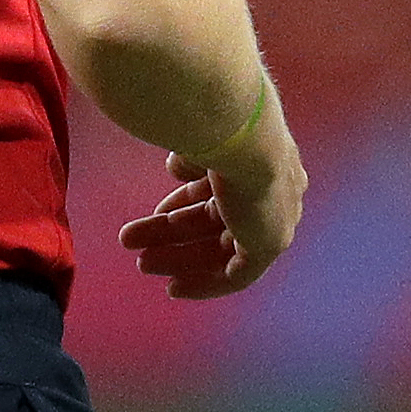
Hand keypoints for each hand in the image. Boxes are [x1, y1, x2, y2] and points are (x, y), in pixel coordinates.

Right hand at [119, 105, 306, 298]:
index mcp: (258, 161)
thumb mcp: (198, 140)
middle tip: (136, 243)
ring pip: (220, 247)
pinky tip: (175, 287)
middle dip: (174, 233)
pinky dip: (206, 283)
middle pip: (216, 221)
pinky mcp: (271, 244)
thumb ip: (190, 158)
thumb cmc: (216, 124)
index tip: (156, 213)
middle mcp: (272, 191)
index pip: (219, 189)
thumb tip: (177, 167)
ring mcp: (275, 218)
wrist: (242, 131)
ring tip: (142, 262)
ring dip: (180, 256)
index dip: (184, 201)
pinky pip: (237, 275)